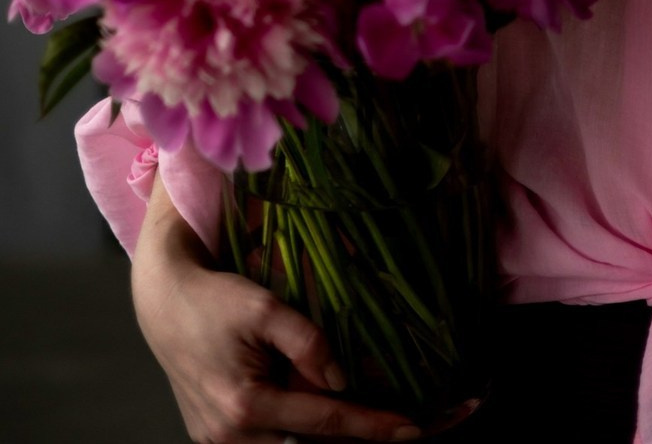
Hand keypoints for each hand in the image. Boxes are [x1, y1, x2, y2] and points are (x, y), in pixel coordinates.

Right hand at [132, 174, 422, 442]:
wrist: (162, 304)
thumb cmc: (214, 299)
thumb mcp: (265, 306)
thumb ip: (307, 343)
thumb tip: (341, 380)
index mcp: (247, 405)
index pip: (326, 422)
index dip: (373, 426)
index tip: (412, 429)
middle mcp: (231, 436)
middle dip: (350, 431)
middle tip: (392, 417)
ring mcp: (219, 443)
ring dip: (319, 426)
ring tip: (354, 405)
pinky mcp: (213, 439)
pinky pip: (267, 440)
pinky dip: (294, 425)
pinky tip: (309, 399)